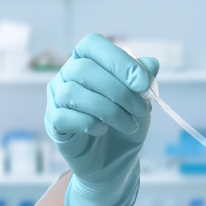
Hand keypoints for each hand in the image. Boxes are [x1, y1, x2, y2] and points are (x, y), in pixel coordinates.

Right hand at [45, 34, 158, 205]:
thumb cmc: (126, 122)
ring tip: (129, 124)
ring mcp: (57, 98)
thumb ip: (144, 80)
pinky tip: (104, 130)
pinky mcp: (54, 123)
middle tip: (141, 110)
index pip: (93, 44)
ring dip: (109, 110)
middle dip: (120, 91)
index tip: (143, 83)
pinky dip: (89, 123)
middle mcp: (68, 74)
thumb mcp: (142, 100)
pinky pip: (64, 116)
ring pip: (74, 93)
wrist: (116, 160)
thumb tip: (151, 64)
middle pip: (85, 69)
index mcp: (88, 60)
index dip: (118, 60)